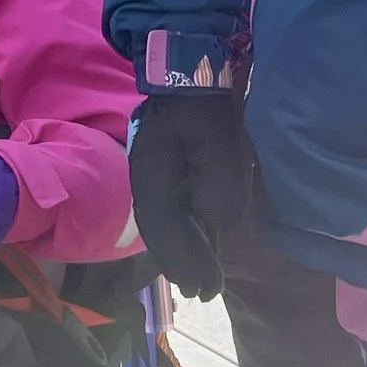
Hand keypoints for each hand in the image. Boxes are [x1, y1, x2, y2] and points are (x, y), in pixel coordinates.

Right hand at [128, 92, 254, 300]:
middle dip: (182, 265)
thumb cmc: (205, 108)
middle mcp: (147, 182)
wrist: (189, 72)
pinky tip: (199, 244)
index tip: (204, 287)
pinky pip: (172, 211)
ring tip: (200, 280)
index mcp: (153, 177)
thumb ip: (220, 187)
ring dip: (183, 253)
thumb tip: (217, 224)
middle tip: (205, 293)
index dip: (184, 262)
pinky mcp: (165, 171)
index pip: (165, 231)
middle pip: (161, 234)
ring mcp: (153, 176)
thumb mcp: (220, 144)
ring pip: (165, 225)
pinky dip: (184, 233)